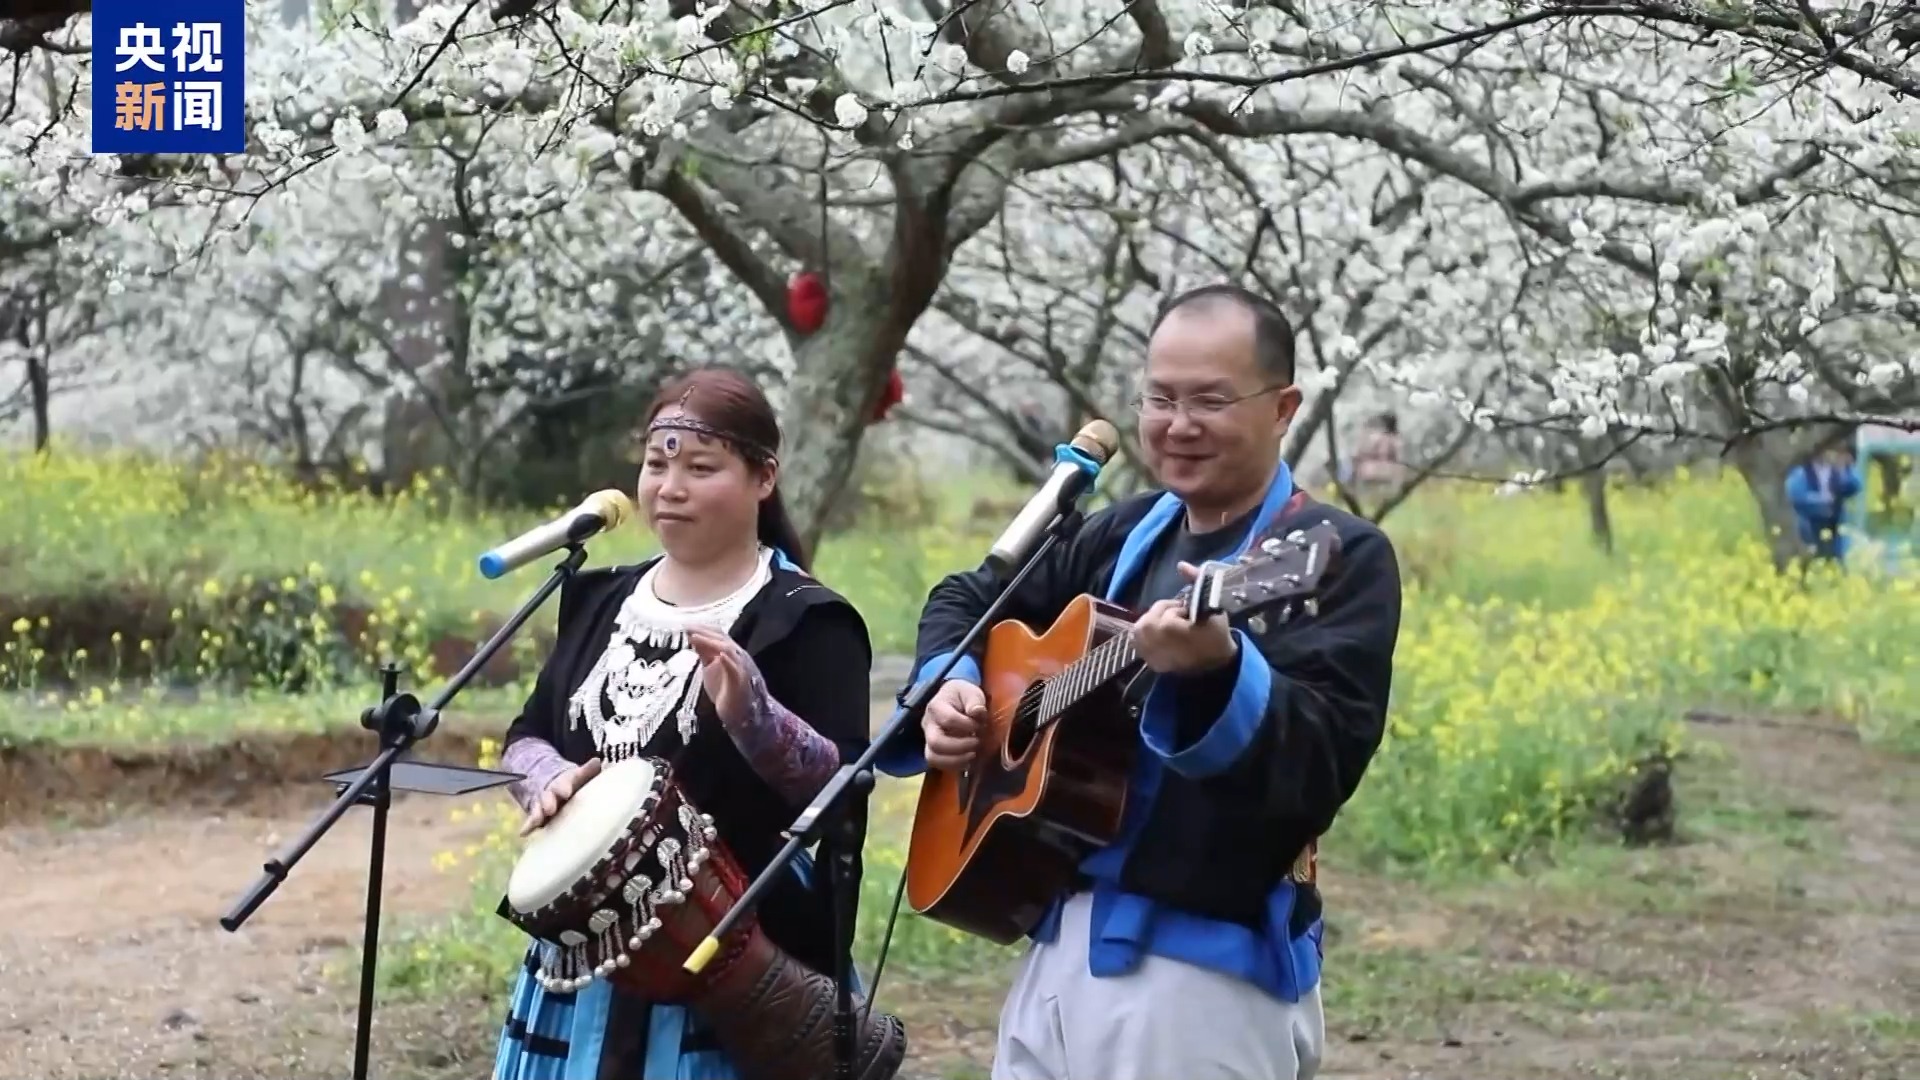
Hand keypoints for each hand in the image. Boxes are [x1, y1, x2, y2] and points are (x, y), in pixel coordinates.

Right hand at [519, 757, 601, 835]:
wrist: (549, 783)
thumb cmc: (570, 783)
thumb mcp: (578, 776)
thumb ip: (587, 771)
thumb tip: (597, 762)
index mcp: (564, 783)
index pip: (564, 784)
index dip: (564, 788)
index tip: (566, 792)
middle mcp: (551, 794)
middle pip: (549, 797)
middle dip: (549, 802)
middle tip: (550, 808)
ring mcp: (543, 805)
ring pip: (539, 809)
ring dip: (538, 815)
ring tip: (536, 821)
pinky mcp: (538, 816)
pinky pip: (532, 821)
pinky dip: (528, 826)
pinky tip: (523, 832)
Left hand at [687, 624, 756, 725]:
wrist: (741, 714)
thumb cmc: (726, 691)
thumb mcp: (710, 668)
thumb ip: (704, 653)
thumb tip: (693, 638)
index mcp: (730, 653)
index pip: (718, 635)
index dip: (702, 628)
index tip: (686, 625)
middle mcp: (737, 656)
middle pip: (722, 638)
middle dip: (704, 632)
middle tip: (688, 628)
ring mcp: (741, 668)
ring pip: (729, 649)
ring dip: (712, 642)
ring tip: (696, 637)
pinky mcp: (742, 682)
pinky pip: (736, 669)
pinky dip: (728, 661)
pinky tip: (719, 655)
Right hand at [922, 679, 986, 772]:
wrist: (953, 700)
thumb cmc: (962, 696)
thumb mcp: (970, 691)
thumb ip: (974, 700)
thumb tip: (977, 712)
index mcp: (936, 707)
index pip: (948, 720)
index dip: (967, 725)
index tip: (981, 725)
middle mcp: (928, 724)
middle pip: (936, 742)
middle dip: (960, 746)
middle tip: (977, 742)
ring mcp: (928, 739)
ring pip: (933, 757)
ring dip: (956, 760)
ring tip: (973, 755)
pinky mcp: (933, 750)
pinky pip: (937, 764)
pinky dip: (954, 766)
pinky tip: (968, 760)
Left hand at [1133, 561, 1238, 675]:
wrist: (1215, 668)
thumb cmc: (1215, 635)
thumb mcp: (1211, 604)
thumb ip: (1196, 581)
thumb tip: (1181, 565)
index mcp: (1169, 628)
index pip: (1167, 609)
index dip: (1181, 609)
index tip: (1191, 615)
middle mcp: (1154, 642)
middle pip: (1150, 617)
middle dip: (1165, 614)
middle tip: (1181, 621)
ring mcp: (1150, 654)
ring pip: (1141, 627)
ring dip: (1155, 624)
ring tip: (1171, 629)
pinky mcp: (1149, 662)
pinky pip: (1138, 641)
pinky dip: (1147, 636)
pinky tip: (1162, 638)